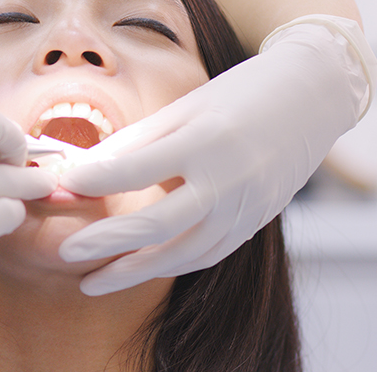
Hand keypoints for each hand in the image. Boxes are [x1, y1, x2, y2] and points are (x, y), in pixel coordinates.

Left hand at [58, 15, 376, 294]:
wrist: (311, 97)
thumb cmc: (238, 94)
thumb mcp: (183, 107)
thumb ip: (135, 142)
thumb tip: (84, 169)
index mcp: (204, 141)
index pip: (138, 168)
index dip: (97, 179)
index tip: (65, 184)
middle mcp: (227, 180)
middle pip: (157, 223)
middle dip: (107, 242)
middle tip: (67, 253)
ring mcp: (245, 208)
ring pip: (182, 254)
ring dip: (134, 271)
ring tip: (92, 281)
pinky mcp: (254, 223)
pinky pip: (206, 254)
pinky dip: (169, 265)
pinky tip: (137, 269)